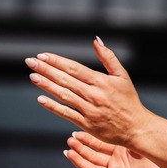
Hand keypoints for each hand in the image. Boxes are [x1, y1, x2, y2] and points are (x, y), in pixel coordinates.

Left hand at [28, 37, 152, 145]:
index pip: (74, 68)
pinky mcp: (86, 124)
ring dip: (46, 85)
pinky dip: (53, 106)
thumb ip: (108, 57)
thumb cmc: (129, 101)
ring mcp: (89, 110)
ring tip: (32, 76)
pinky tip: (41, 99)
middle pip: (65, 80)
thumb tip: (96, 40)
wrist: (136, 127)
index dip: (57, 61)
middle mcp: (94, 95)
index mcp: (102, 81)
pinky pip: (66, 113)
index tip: (42, 55)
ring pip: (63, 95)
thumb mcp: (122, 76)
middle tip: (30, 61)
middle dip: (46, 69)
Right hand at [65, 131, 163, 167]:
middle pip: (93, 157)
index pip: (98, 145)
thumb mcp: (130, 138)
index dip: (86, 140)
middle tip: (69, 141)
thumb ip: (118, 131)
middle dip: (80, 149)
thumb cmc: (150, 149)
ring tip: (69, 152)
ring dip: (80, 162)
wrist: (161, 163)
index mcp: (120, 151)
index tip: (75, 133)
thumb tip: (106, 113)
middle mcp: (116, 163)